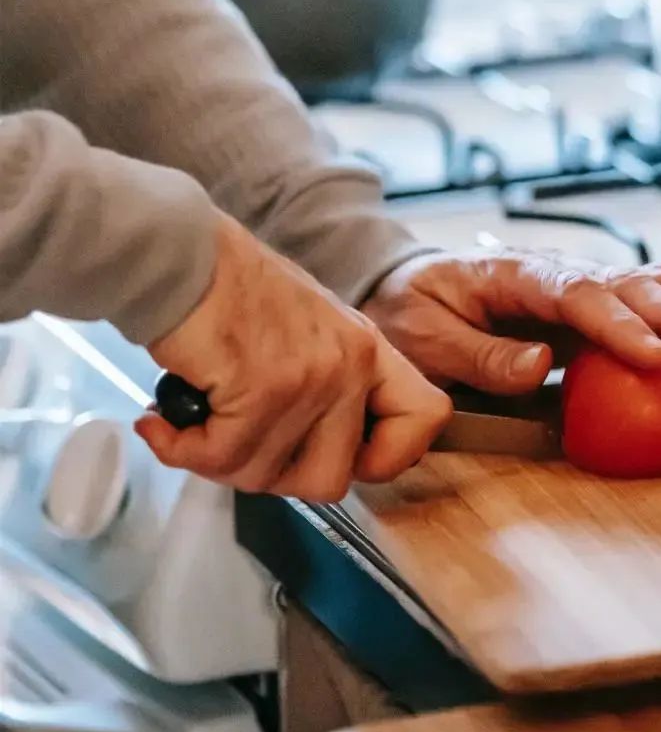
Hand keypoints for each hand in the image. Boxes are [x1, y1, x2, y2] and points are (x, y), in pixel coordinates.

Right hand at [136, 217, 450, 496]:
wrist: (178, 253)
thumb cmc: (225, 289)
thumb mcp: (306, 330)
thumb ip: (324, 388)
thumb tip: (311, 457)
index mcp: (365, 347)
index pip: (427, 418)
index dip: (389, 458)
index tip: (345, 461)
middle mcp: (349, 362)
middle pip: (332, 479)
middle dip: (271, 475)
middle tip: (234, 444)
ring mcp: (312, 376)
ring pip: (266, 475)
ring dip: (214, 460)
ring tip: (192, 422)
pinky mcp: (262, 387)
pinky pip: (222, 457)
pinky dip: (181, 450)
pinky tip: (163, 424)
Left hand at [364, 251, 660, 394]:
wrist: (408, 286)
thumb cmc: (412, 312)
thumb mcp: (425, 336)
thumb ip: (480, 353)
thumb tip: (540, 364)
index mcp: (518, 273)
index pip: (578, 295)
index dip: (618, 325)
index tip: (653, 354)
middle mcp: (563, 271)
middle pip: (633, 282)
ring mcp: (584, 284)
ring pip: (657, 283)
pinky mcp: (597, 307)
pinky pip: (654, 305)